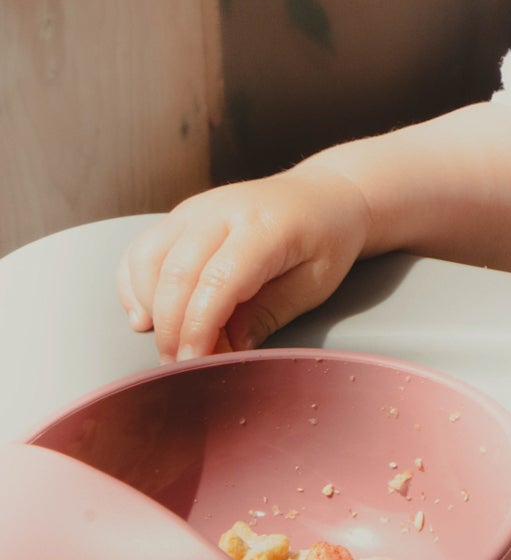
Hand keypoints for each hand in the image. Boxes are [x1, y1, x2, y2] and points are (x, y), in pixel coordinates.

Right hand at [116, 164, 373, 361]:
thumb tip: (226, 348)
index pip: (217, 282)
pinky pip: (141, 250)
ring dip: (150, 308)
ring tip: (170, 342)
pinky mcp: (181, 214)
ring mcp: (197, 208)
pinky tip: (147, 315)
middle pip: (176, 274)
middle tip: (181, 365)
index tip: (195, 364)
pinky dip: (135, 286)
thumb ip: (270, 314)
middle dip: (172, 329)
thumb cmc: (326, 238)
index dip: (199, 329)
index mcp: (265, 226)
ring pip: (148, 259)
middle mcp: (223, 210)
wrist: (326, 194)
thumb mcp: (316, 282)